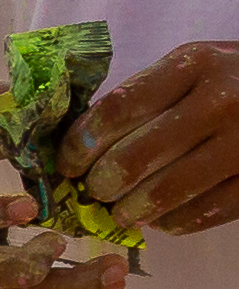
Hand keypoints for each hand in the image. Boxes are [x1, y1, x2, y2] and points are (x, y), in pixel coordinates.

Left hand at [74, 40, 238, 244]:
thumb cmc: (236, 77)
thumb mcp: (195, 67)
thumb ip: (148, 93)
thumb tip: (87, 141)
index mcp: (192, 66)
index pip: (118, 109)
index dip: (82, 143)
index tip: (66, 164)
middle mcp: (219, 102)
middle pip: (138, 154)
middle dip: (103, 182)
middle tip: (92, 193)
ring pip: (171, 188)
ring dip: (134, 209)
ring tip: (120, 214)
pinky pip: (213, 209)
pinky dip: (179, 221)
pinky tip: (162, 222)